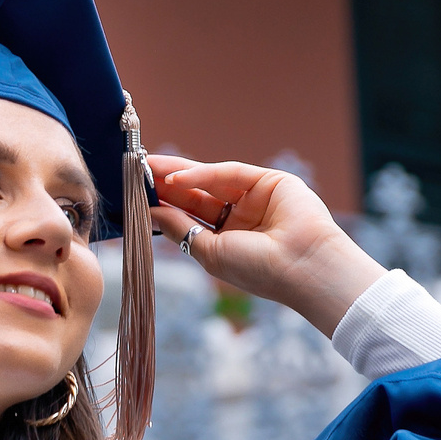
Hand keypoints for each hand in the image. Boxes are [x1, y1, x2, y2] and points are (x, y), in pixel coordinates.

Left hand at [146, 156, 386, 336]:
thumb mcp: (210, 252)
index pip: (191, 217)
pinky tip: (176, 178)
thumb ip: (180, 228)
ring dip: (179, 174)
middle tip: (138, 172)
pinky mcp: (270, 181)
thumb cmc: (259, 270)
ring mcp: (256, 198)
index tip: (137, 196)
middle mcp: (241, 217)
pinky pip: (230, 173)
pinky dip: (202, 174)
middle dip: (168, 185)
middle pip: (197, 195)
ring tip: (149, 169)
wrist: (303, 266)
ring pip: (211, 180)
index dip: (165, 206)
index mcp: (228, 239)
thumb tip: (150, 212)